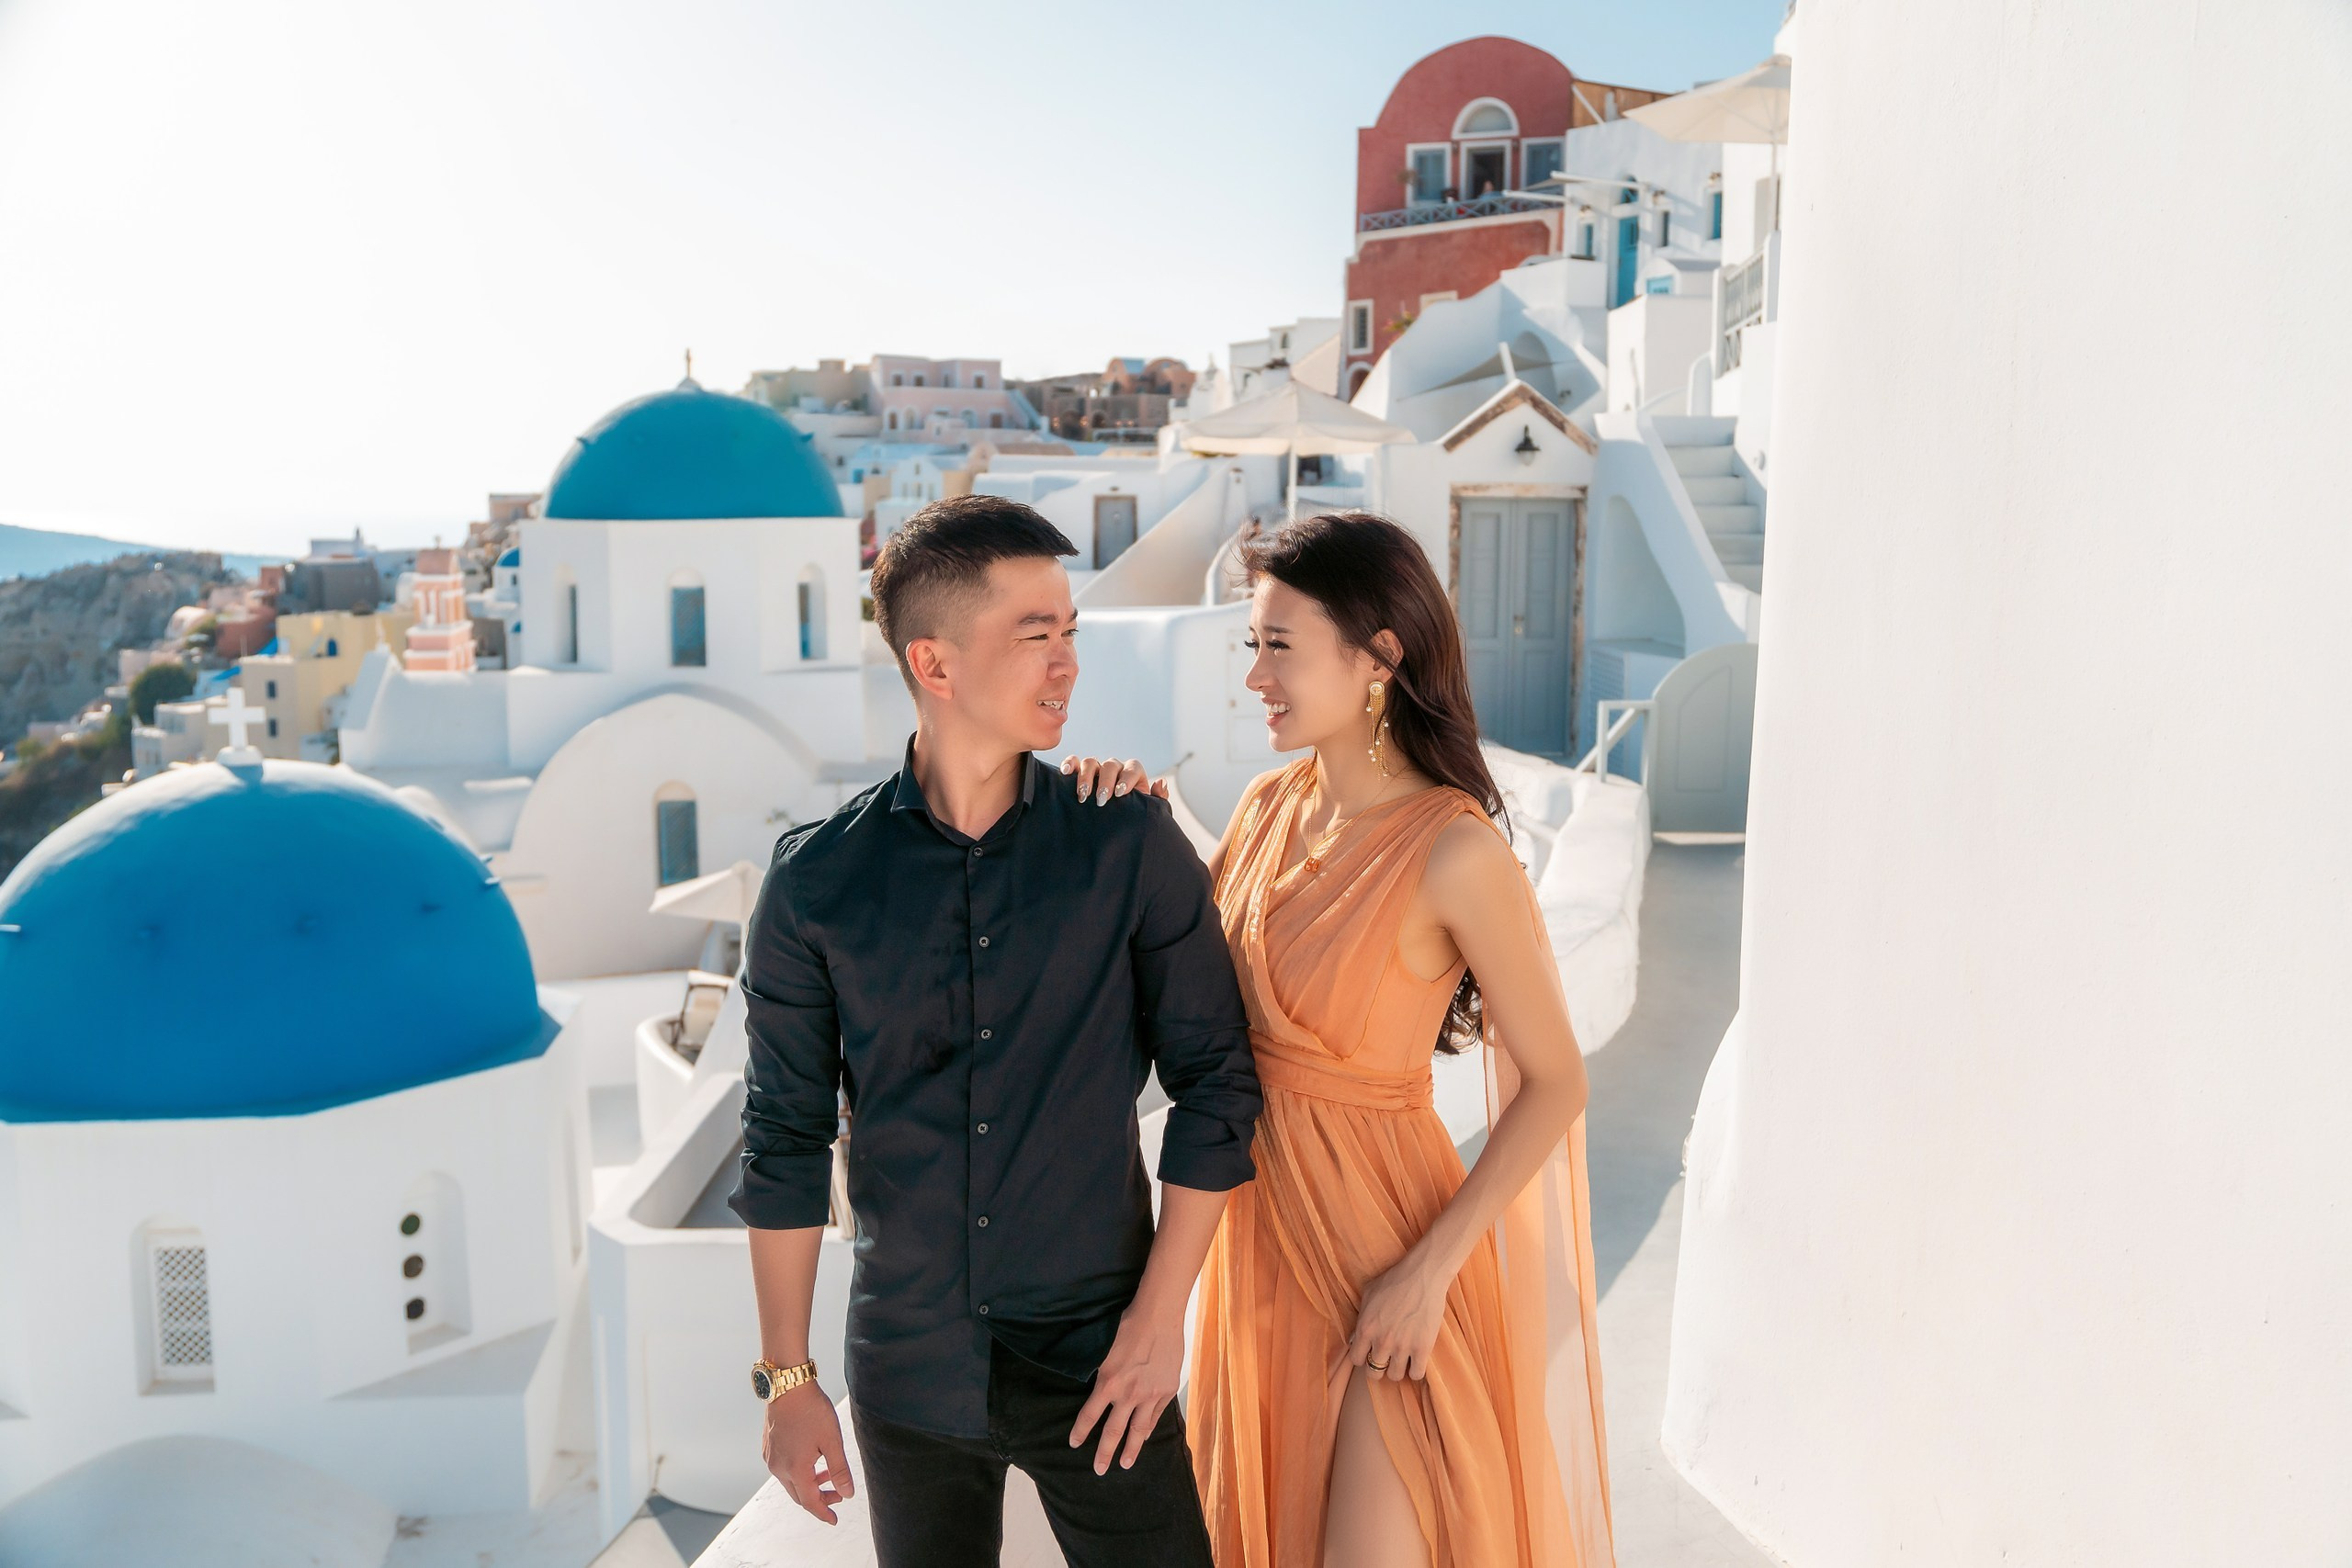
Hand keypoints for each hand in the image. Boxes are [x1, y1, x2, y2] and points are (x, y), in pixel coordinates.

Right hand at [763, 1380, 853, 1523]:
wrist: (787, 1385)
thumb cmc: (811, 1410)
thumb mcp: (832, 1441)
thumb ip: (840, 1470)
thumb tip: (847, 1493)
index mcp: (795, 1469)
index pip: (810, 1502)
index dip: (824, 1512)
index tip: (835, 1520)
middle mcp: (778, 1467)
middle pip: (799, 1494)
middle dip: (819, 1498)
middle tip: (838, 1495)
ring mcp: (771, 1457)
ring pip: (791, 1481)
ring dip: (810, 1483)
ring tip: (828, 1472)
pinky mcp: (768, 1447)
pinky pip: (783, 1468)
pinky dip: (799, 1471)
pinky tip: (812, 1458)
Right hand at [1060, 754, 1168, 806]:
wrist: (1115, 829)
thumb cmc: (1131, 816)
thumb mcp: (1146, 811)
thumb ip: (1157, 799)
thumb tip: (1160, 782)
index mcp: (1133, 775)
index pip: (1132, 767)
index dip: (1126, 778)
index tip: (1119, 793)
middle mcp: (1115, 769)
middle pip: (1110, 765)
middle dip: (1105, 782)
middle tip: (1101, 800)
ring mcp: (1097, 770)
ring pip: (1091, 762)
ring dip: (1086, 777)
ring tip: (1083, 795)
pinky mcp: (1080, 773)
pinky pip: (1075, 762)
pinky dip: (1070, 764)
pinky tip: (1066, 773)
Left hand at [1068, 1300, 1184, 1473]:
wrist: (1158, 1317)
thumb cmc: (1128, 1326)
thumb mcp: (1105, 1351)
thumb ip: (1102, 1374)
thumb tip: (1096, 1387)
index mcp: (1108, 1383)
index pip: (1089, 1415)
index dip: (1080, 1431)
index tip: (1074, 1444)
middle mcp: (1128, 1394)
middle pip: (1113, 1431)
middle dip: (1104, 1453)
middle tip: (1099, 1470)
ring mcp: (1150, 1394)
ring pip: (1138, 1430)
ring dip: (1131, 1449)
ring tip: (1125, 1464)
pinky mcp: (1167, 1390)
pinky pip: (1156, 1415)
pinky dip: (1149, 1428)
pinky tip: (1145, 1436)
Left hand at [1347, 1255, 1448, 1382]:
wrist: (1423, 1275)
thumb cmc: (1394, 1280)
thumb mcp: (1368, 1294)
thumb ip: (1359, 1317)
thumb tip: (1353, 1339)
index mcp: (1365, 1329)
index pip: (1356, 1360)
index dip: (1362, 1357)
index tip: (1370, 1353)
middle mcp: (1381, 1342)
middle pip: (1374, 1373)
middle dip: (1378, 1368)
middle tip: (1386, 1359)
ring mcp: (1402, 1347)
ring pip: (1395, 1376)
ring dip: (1397, 1369)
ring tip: (1402, 1359)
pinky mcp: (1422, 1348)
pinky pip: (1416, 1374)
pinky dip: (1416, 1370)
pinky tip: (1416, 1360)